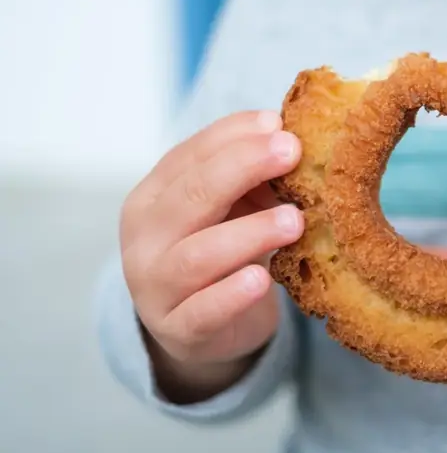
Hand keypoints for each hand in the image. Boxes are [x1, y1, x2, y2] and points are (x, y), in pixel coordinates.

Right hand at [119, 110, 303, 401]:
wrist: (201, 327)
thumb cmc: (222, 249)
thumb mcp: (232, 207)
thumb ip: (251, 175)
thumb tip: (292, 136)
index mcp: (155, 194)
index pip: (189, 155)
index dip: (234, 136)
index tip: (279, 123)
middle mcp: (145, 236)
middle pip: (191, 195)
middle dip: (243, 167)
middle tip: (292, 152)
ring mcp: (155, 286)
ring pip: (197, 255)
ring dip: (249, 233)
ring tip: (294, 221)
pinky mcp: (178, 329)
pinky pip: (202, 312)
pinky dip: (231, 296)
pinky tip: (261, 280)